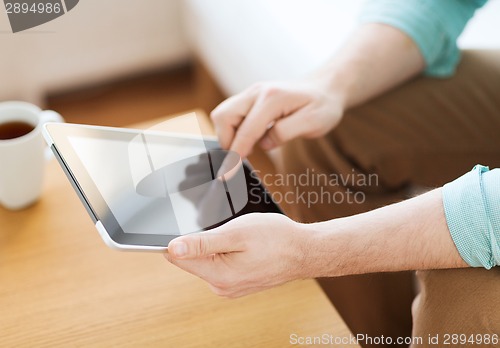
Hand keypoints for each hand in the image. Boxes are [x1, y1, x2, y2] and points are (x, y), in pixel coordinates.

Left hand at [164, 213, 307, 297]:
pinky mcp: (237, 284)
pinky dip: (227, 254)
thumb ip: (202, 243)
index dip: (178, 239)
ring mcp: (230, 288)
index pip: (178, 258)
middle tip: (228, 231)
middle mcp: (221, 287)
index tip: (195, 229)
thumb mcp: (236, 234)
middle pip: (192, 260)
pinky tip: (245, 248)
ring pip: (207, 262)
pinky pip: (221, 266)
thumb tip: (173, 248)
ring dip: (216, 247)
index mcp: (218, 276)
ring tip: (242, 240)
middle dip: (202, 242)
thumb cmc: (275, 239)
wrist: (303, 251)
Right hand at [211, 79, 345, 157]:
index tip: (227, 174)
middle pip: (223, 116)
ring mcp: (251, 93)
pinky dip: (232, 129)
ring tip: (246, 149)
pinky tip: (249, 140)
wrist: (325, 88)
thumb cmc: (322, 106)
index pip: (245, 130)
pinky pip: (230, 113)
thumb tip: (264, 144)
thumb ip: (286, 132)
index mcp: (272, 98)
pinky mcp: (250, 98)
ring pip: (223, 114)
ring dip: (228, 135)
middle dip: (226, 141)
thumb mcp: (313, 122)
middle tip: (240, 158)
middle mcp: (257, 92)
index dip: (235, 154)